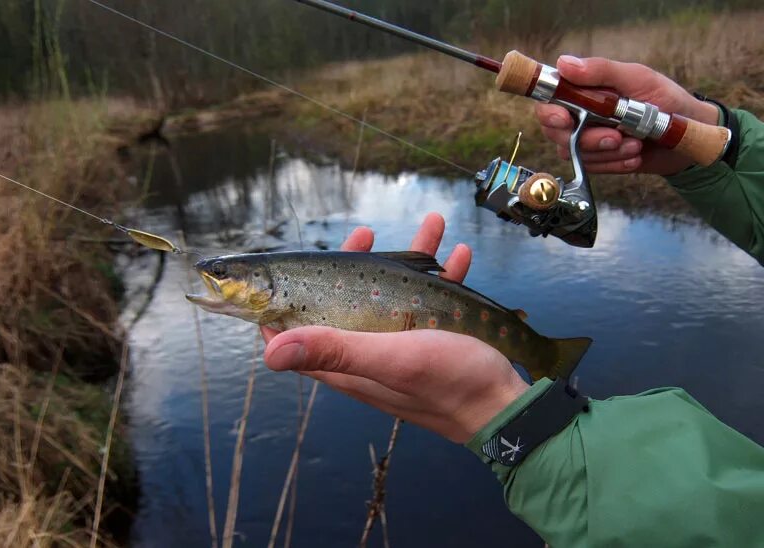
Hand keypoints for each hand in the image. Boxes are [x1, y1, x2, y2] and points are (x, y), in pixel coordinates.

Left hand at [261, 213, 528, 443]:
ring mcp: (402, 345)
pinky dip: (442, 276)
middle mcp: (368, 353)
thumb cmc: (449, 385)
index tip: (288, 269)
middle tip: (365, 233)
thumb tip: (268, 352)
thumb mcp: (391, 360)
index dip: (286, 304)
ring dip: (411, 259)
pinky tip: (459, 253)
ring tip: (433, 224)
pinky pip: (431, 302)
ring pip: (394, 294)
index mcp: (348, 364)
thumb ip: (336, 350)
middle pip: (346, 302)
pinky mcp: (433, 341)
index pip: (298, 335)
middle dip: (355, 264)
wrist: (507, 407)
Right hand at [535, 55, 719, 175]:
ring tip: (636, 142)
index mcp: (583, 91)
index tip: (565, 119)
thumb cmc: (665, 100)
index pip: (549, 101)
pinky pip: (594, 167)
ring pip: (576, 153)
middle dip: (586, 139)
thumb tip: (564, 63)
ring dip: (608, 152)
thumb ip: (601, 71)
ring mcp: (587, 140)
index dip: (549, 112)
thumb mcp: (637, 78)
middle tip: (615, 136)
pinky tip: (635, 154)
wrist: (688, 135)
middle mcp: (579, 115)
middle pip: (555, 132)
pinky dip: (616, 163)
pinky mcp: (599, 160)